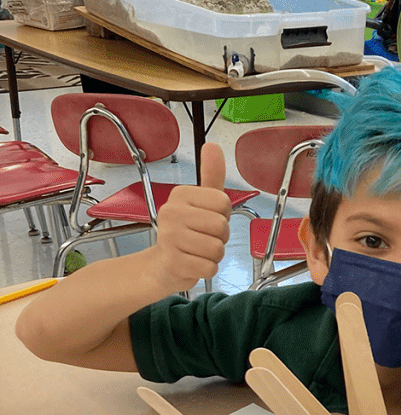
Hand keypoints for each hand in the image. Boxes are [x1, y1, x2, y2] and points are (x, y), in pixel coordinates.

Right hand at [150, 143, 231, 293]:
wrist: (162, 265)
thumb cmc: (188, 231)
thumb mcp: (202, 202)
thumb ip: (212, 176)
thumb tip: (213, 145)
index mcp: (180, 195)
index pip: (224, 202)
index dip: (223, 215)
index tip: (207, 219)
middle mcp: (170, 212)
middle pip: (222, 226)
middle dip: (220, 237)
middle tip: (202, 238)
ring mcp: (169, 238)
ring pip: (217, 248)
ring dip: (214, 254)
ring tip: (198, 251)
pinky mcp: (173, 263)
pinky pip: (209, 267)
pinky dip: (207, 269)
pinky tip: (193, 264)